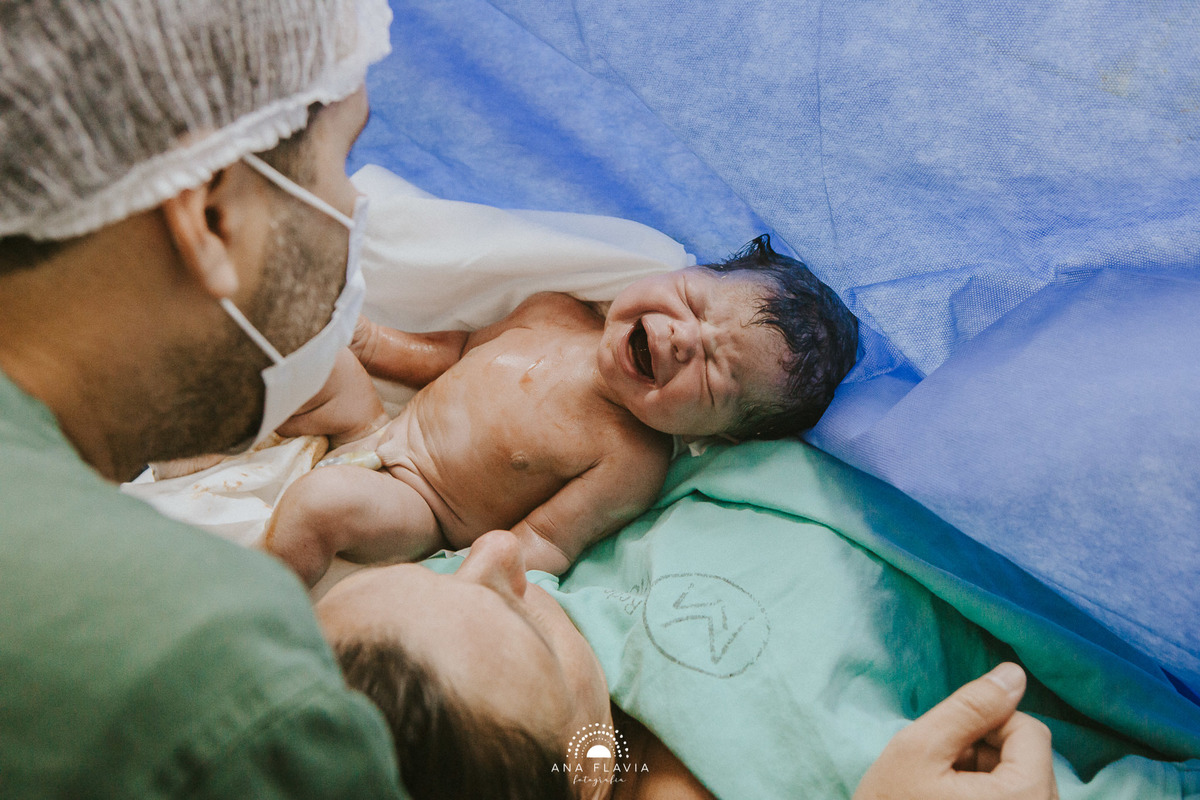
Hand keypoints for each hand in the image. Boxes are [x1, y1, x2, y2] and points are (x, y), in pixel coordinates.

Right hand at [853, 663, 1057, 799]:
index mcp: (1027, 797)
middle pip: (1030, 759)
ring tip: (943, 792)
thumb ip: (969, 707)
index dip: (986, 723)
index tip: (948, 743)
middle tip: (941, 771)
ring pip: (1022, 783)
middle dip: (986, 752)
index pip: (1029, 730)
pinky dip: (987, 797)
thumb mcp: (919, 749)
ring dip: (985, 776)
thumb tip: (1013, 674)